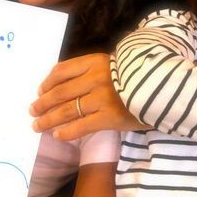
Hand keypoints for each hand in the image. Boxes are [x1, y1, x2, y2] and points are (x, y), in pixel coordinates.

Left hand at [29, 53, 143, 140]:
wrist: (164, 88)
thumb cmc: (138, 76)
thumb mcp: (114, 64)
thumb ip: (93, 70)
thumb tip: (66, 84)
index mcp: (95, 62)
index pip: (62, 71)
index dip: (47, 82)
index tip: (40, 91)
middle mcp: (95, 78)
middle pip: (60, 93)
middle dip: (43, 104)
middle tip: (32, 111)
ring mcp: (101, 98)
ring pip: (67, 111)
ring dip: (49, 119)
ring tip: (38, 126)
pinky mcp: (108, 117)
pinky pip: (81, 126)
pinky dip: (66, 132)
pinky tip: (58, 135)